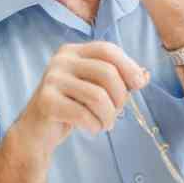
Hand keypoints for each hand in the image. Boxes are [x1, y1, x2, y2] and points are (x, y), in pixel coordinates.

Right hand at [22, 42, 149, 153]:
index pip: (108, 50)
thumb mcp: (97, 89)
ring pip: (97, 96)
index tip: (139, 84)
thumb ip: (120, 80)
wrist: (37, 132)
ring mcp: (51, 79)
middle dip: (120, 97)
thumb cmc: (72, 107)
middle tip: (117, 113)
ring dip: (108, 116)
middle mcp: (61, 60)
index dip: (128, 66)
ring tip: (105, 124)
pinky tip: (92, 128)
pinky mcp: (45, 101)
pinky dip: (94, 125)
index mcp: (73, 51)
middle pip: (107, 72)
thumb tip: (145, 75)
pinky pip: (82, 113)